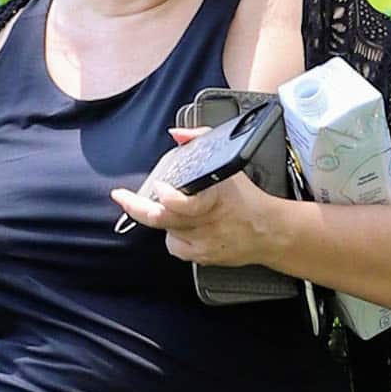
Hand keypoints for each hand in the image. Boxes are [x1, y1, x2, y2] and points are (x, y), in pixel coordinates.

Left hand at [110, 126, 285, 267]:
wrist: (268, 232)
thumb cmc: (247, 198)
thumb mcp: (229, 164)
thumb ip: (201, 141)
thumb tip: (176, 134)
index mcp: (214, 199)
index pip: (186, 204)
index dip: (168, 198)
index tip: (158, 187)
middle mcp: (206, 223)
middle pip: (163, 219)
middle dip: (137, 207)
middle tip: (122, 196)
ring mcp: (202, 242)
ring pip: (166, 232)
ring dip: (163, 219)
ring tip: (169, 209)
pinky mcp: (201, 257)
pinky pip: (175, 247)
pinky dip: (174, 236)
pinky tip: (184, 227)